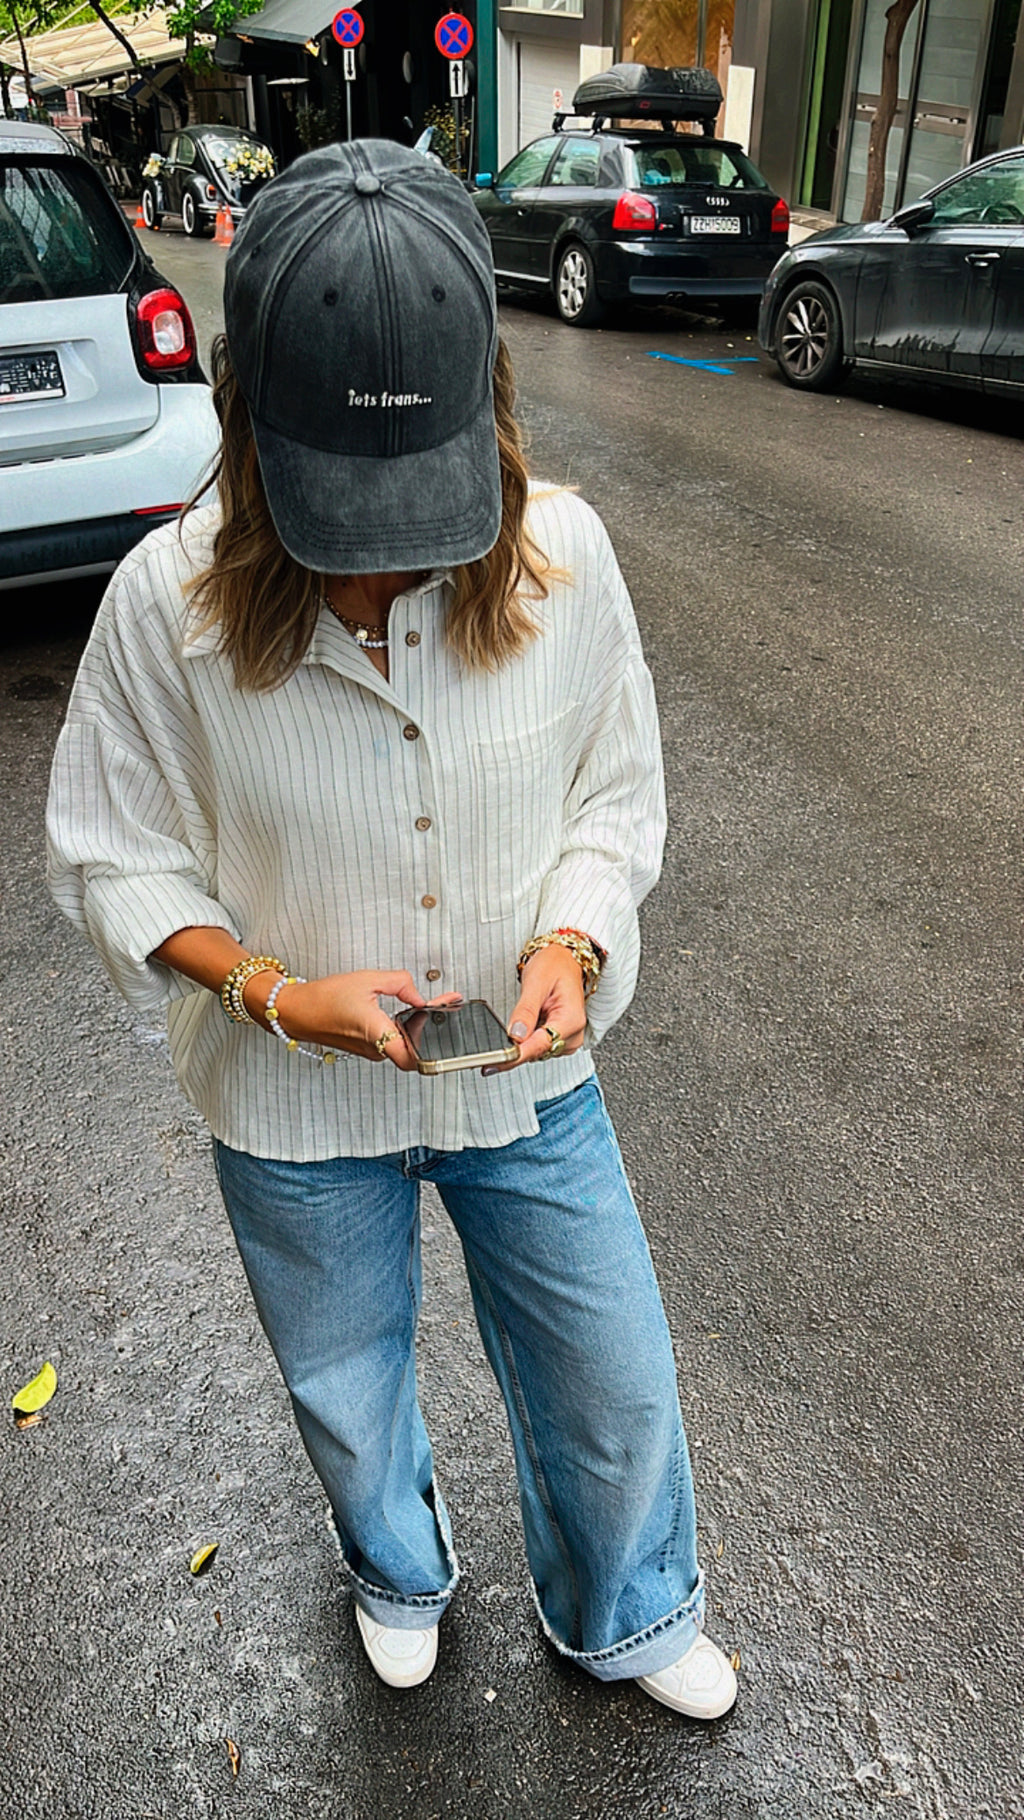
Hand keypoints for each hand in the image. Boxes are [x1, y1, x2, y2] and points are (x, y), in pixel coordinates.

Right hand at [244, 969, 459, 1069]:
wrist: (295, 1010)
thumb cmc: (323, 999)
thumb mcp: (368, 979)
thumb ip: (400, 983)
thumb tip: (418, 994)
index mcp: (377, 1034)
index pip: (414, 1058)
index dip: (435, 1048)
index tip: (446, 1027)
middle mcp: (375, 1049)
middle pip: (414, 1046)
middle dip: (432, 1025)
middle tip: (445, 1005)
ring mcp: (369, 1051)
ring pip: (402, 1043)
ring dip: (417, 1025)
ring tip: (430, 1003)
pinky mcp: (364, 1047)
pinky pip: (389, 1040)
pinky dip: (401, 1026)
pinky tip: (406, 1009)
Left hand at [483, 945, 586, 1074]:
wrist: (564, 961)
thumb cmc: (554, 966)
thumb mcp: (536, 982)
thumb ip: (525, 1011)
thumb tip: (515, 1035)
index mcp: (571, 1020)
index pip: (540, 1045)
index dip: (515, 1055)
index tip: (494, 1062)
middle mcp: (573, 1034)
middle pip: (537, 1052)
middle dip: (513, 1049)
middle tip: (489, 1049)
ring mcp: (568, 1040)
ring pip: (535, 1052)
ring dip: (520, 1044)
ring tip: (515, 1024)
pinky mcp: (560, 1040)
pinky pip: (538, 1047)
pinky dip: (525, 1041)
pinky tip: (523, 1027)